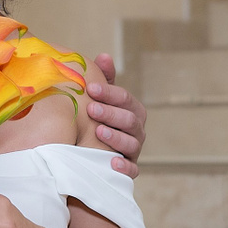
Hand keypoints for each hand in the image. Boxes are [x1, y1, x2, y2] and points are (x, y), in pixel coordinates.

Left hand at [87, 53, 146, 178]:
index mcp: (132, 110)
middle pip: (129, 120)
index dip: (110, 93)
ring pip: (131, 143)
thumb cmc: (98, 118)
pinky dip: (125, 167)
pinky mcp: (130, 168)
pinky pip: (132, 170)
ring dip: (116, 137)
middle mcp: (137, 130)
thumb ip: (104, 79)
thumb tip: (104, 56)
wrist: (94, 148)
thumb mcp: (101, 98)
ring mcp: (134, 149)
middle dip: (111, 113)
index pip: (125, 99)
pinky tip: (113, 162)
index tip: (91, 88)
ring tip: (99, 132)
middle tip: (91, 108)